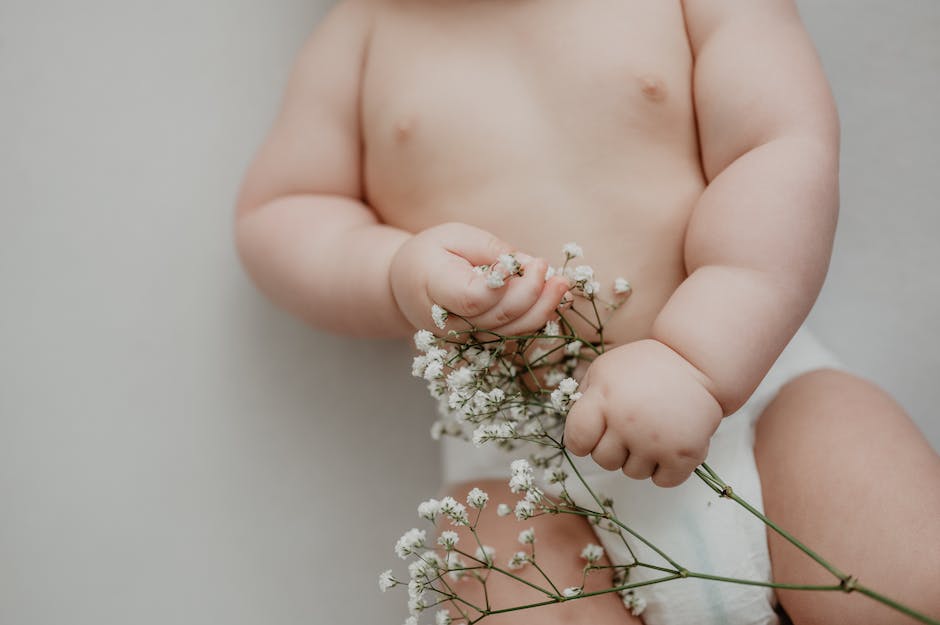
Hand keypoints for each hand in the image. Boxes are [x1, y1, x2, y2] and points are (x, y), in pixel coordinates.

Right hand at [389, 222, 569, 335]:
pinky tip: (552, 299)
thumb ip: (490, 249)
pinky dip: (536, 320)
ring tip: (562, 284)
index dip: (508, 286)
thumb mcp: (454, 236)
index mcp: (434, 289)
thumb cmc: (432, 254)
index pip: (475, 298)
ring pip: (509, 333)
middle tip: (552, 270)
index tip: (533, 262)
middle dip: (533, 295)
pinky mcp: (478, 344)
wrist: (406, 288)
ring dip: (542, 310)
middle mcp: (448, 322)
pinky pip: (511, 338)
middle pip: (498, 318)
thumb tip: (528, 265)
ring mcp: (463, 339)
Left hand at [563, 339, 722, 486]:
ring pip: (633, 473)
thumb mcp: (605, 369)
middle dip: (612, 448)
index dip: (581, 441)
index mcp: (604, 399)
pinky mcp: (684, 454)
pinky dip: (665, 469)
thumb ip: (584, 397)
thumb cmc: (645, 366)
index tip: (592, 435)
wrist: (697, 361)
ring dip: (640, 458)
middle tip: (629, 428)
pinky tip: (667, 446)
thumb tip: (573, 429)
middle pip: (604, 460)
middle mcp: (627, 422)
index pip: (576, 440)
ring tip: (652, 431)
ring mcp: (656, 441)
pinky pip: (662, 481)